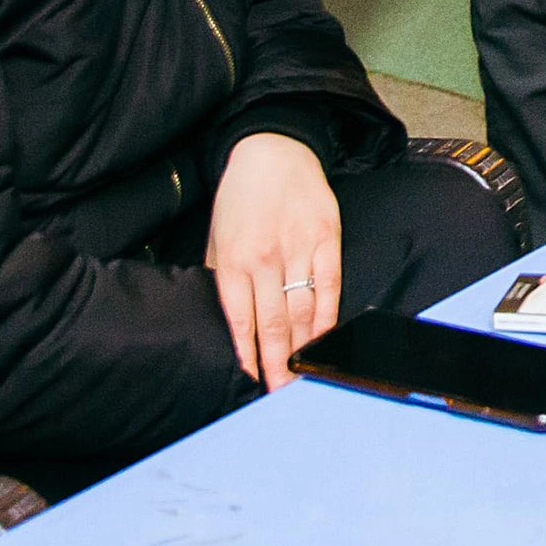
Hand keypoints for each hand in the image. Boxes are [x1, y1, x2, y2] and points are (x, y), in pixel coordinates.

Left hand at [205, 131, 343, 388]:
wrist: (272, 151)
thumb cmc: (239, 199)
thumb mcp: (216, 237)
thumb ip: (221, 278)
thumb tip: (230, 324)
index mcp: (233, 259)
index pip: (241, 321)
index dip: (248, 356)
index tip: (254, 383)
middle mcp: (265, 258)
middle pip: (274, 324)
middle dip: (279, 363)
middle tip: (283, 394)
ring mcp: (298, 248)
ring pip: (304, 311)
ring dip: (304, 347)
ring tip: (305, 375)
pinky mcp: (326, 238)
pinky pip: (330, 287)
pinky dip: (328, 317)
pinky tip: (326, 338)